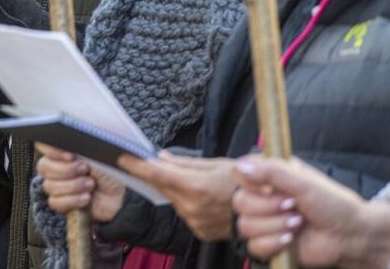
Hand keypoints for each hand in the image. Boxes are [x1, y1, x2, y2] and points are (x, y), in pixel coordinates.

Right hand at [35, 143, 126, 221]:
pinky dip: (72, 200)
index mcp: (67, 149)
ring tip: (91, 185)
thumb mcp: (101, 151)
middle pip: (43, 166)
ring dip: (72, 186)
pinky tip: (86, 198)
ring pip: (49, 185)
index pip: (44, 144)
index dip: (52, 150)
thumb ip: (83, 142)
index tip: (70, 155)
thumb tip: (69, 134)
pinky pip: (55, 202)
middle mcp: (60, 165)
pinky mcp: (64, 203)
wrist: (124, 196)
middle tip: (84, 169)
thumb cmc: (115, 170)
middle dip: (65, 170)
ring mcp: (61, 185)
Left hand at [118, 152, 237, 240]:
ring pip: (174, 201)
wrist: (268, 212)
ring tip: (195, 182)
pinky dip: (188, 204)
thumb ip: (186, 163)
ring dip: (176, 190)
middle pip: (163, 188)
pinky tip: (203, 199)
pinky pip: (185, 214)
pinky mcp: (199, 232)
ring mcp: (195, 222)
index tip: (122, 158)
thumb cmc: (246, 182)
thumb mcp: (218, 164)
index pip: (157, 174)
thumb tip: (161, 157)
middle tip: (148, 162)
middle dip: (156, 175)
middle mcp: (191, 207)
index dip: (137, 165)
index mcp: (195, 186)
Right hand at [232, 155, 389, 268]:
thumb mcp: (303, 182)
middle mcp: (265, 197)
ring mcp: (266, 221)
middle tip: (292, 206)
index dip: (252, 184)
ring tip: (297, 223)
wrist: (349, 236)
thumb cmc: (333, 204)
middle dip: (268, 208)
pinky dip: (273, 243)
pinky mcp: (269, 243)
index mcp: (271, 176)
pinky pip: (254, 246)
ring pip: (246, 226)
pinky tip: (290, 239)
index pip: (240, 174)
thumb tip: (240, 166)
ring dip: (274, 226)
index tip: (270, 188)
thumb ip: (271, 172)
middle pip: (240, 203)